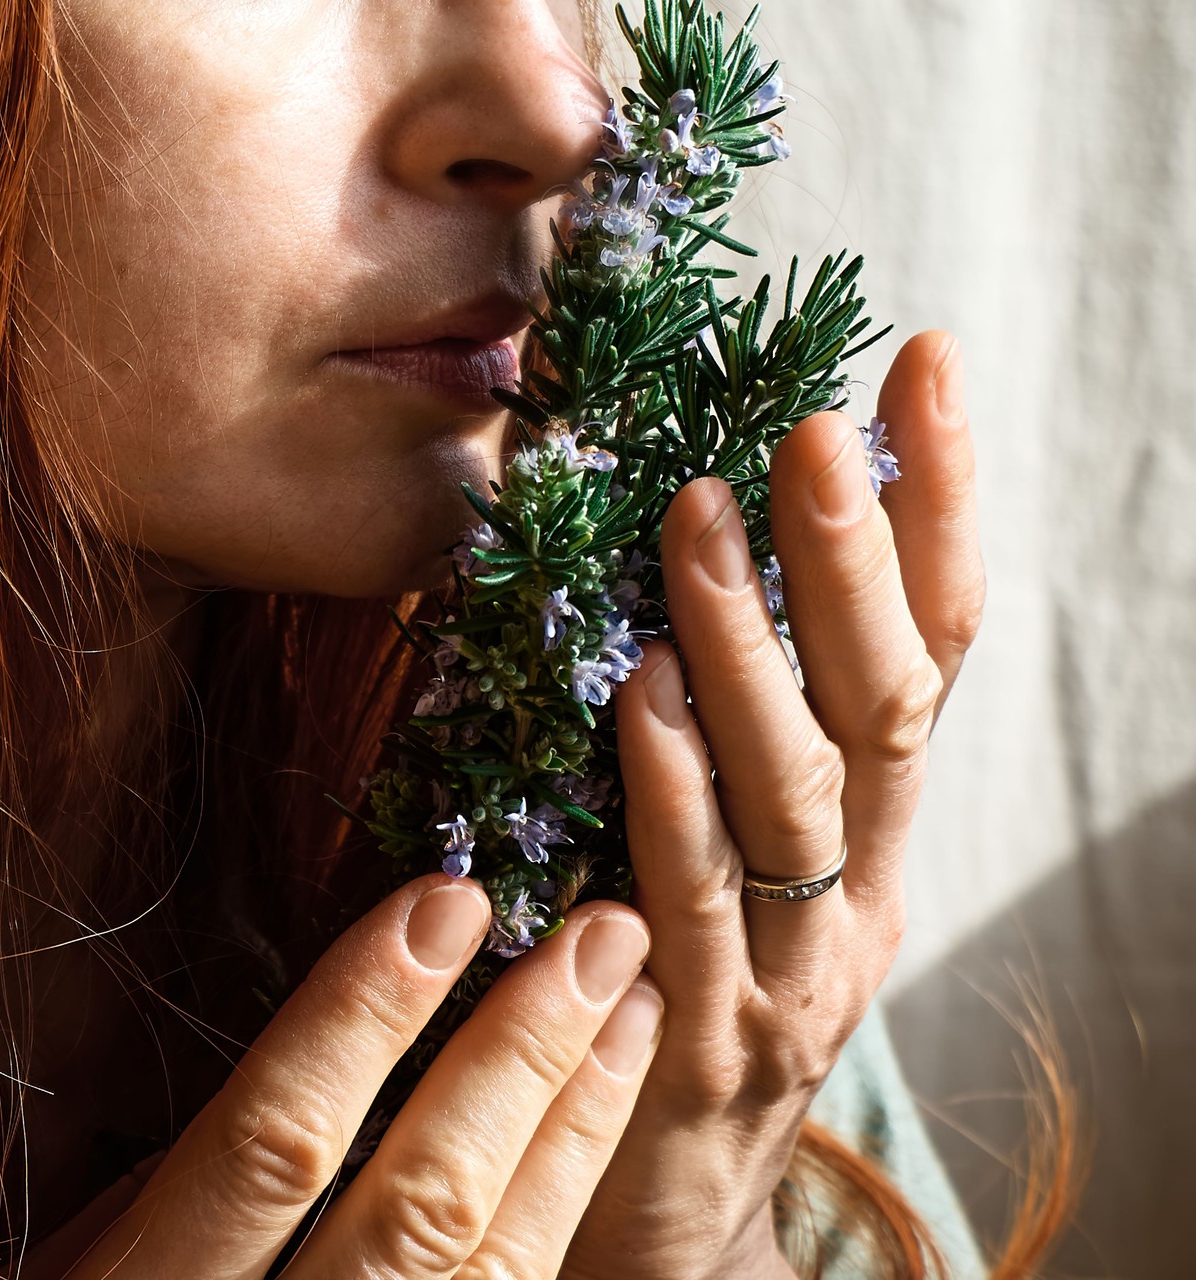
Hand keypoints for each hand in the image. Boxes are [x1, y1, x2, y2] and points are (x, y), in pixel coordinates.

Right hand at [21, 876, 663, 1279]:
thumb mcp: (79, 1275)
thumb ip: (180, 1194)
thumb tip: (309, 1057)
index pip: (273, 1143)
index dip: (363, 1018)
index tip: (443, 902)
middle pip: (425, 1203)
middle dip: (521, 1055)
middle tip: (599, 932)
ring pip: (501, 1269)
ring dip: (577, 1127)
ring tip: (633, 1009)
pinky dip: (567, 1214)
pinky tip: (602, 1131)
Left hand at [560, 332, 980, 1278]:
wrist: (659, 1216)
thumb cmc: (671, 991)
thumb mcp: (719, 850)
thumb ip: (716, 726)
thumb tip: (685, 545)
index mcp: (869, 829)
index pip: (933, 645)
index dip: (937, 509)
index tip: (922, 368)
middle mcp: (859, 890)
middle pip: (888, 704)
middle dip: (859, 558)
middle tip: (810, 427)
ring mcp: (793, 972)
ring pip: (801, 796)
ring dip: (754, 653)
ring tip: (703, 527)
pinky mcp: (704, 1049)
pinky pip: (693, 906)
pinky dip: (672, 797)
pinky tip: (640, 701)